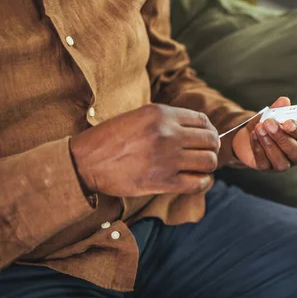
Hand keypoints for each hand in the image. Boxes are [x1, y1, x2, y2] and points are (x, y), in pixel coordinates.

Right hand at [70, 104, 219, 196]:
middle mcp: (167, 133)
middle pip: (210, 140)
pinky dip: (202, 183)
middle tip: (204, 154)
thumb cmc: (110, 139)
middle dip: (211, 148)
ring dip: (207, 166)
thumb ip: (167, 120)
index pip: (203, 120)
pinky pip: (198, 183)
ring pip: (209, 161)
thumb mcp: (139, 117)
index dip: (209, 130)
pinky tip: (195, 181)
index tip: (206, 138)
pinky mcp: (163, 181)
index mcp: (161, 114)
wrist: (85, 162)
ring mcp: (167, 158)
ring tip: (199, 168)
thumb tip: (199, 129)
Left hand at [232, 97, 296, 170]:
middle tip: (269, 123)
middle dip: (281, 137)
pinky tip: (253, 136)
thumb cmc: (266, 125)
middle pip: (294, 151)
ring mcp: (281, 164)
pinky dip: (258, 148)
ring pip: (280, 160)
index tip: (287, 122)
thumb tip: (284, 100)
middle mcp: (295, 155)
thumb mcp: (271, 114)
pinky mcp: (267, 168)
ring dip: (268, 143)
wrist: (250, 135)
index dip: (296, 130)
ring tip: (259, 127)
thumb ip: (278, 109)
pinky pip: (264, 162)